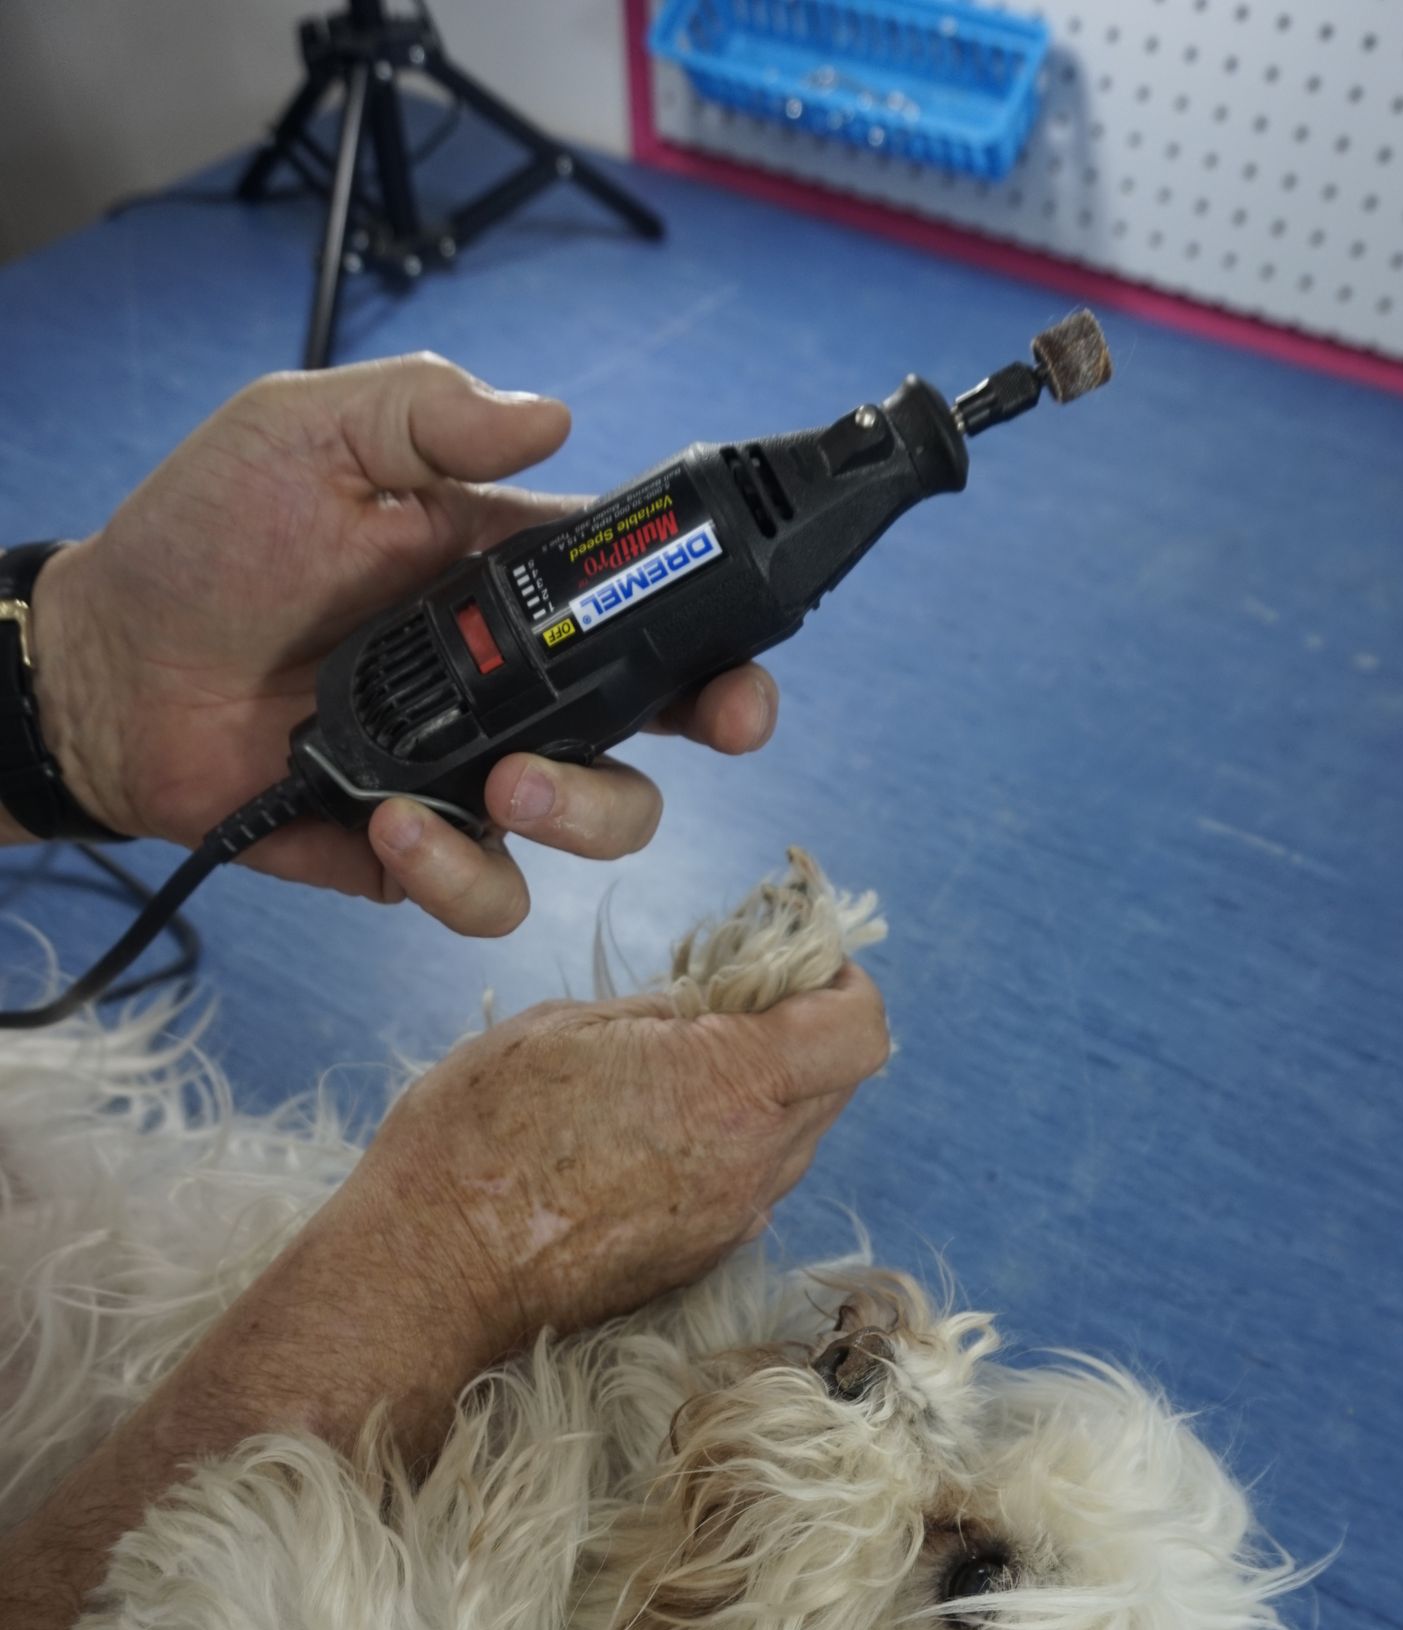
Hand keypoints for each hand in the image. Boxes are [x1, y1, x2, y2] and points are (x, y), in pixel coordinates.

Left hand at [25, 354, 778, 934]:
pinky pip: (488, 894)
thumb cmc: (206, 540)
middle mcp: (514, 687)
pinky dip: (458, 873)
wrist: (109, 669)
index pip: (651, 608)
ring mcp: (473, 778)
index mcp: (511, 585)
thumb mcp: (309, 436)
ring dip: (580, 813)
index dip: (723, 636)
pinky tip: (395, 826)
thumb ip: (428, 417)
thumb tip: (555, 417)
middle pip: (660, 728)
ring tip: (502, 787)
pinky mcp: (418, 857)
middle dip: (709, 731)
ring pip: (599, 822)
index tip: (748, 657)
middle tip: (707, 729)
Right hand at [343, 963, 889, 1356]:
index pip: (859, 1029)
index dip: (844, 984)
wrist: (430, 1274)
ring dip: (766, 1093)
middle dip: (804, 1031)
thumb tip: (712, 998)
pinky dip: (730, 1147)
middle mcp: (751, 1161)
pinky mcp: (701, 1258)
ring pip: (796, 1138)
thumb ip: (663, 1008)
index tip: (801, 963)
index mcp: (729, 1085)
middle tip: (734, 1002)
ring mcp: (731, 1219)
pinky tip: (655, 1132)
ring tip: (683, 1068)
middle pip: (836, 1082)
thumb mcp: (564, 1027)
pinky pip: (749, 1187)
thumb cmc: (476, 1139)